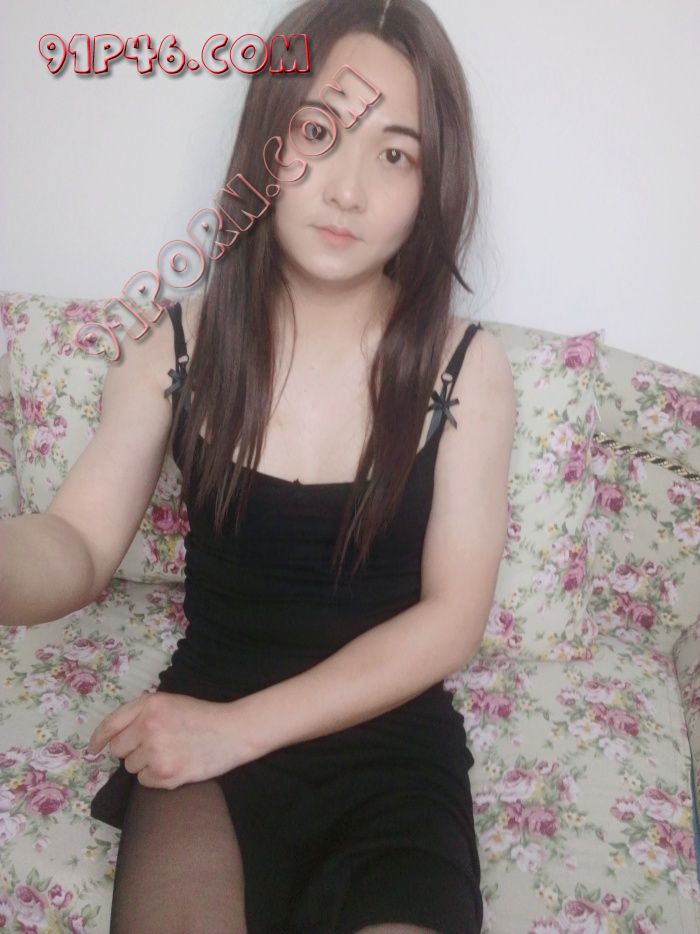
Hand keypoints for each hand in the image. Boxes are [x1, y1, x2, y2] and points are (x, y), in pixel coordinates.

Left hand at [87, 691, 252, 788]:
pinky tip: (174, 765)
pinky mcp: (165, 773)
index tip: (93, 749)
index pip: (111, 724)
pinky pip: (144, 781)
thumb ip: (141, 712)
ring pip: (131, 767)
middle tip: (153, 746)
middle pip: (118, 749)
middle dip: (130, 750)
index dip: (98, 739)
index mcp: (149, 705)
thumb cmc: (201, 716)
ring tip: (169, 753)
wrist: (232, 732)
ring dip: (144, 764)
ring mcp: (156, 751)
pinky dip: (155, 777)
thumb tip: (111, 736)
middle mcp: (148, 726)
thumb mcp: (169, 702)